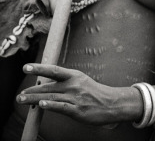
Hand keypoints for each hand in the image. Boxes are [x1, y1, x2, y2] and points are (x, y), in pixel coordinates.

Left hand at [16, 63, 131, 124]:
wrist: (111, 103)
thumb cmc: (93, 92)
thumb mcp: (80, 81)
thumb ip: (63, 83)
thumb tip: (43, 85)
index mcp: (73, 75)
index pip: (53, 70)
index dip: (39, 68)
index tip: (26, 67)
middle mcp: (73, 84)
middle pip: (48, 86)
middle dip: (32, 90)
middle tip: (20, 94)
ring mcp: (75, 97)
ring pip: (51, 97)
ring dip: (35, 99)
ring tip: (23, 100)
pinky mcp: (77, 110)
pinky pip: (61, 107)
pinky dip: (51, 105)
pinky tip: (42, 105)